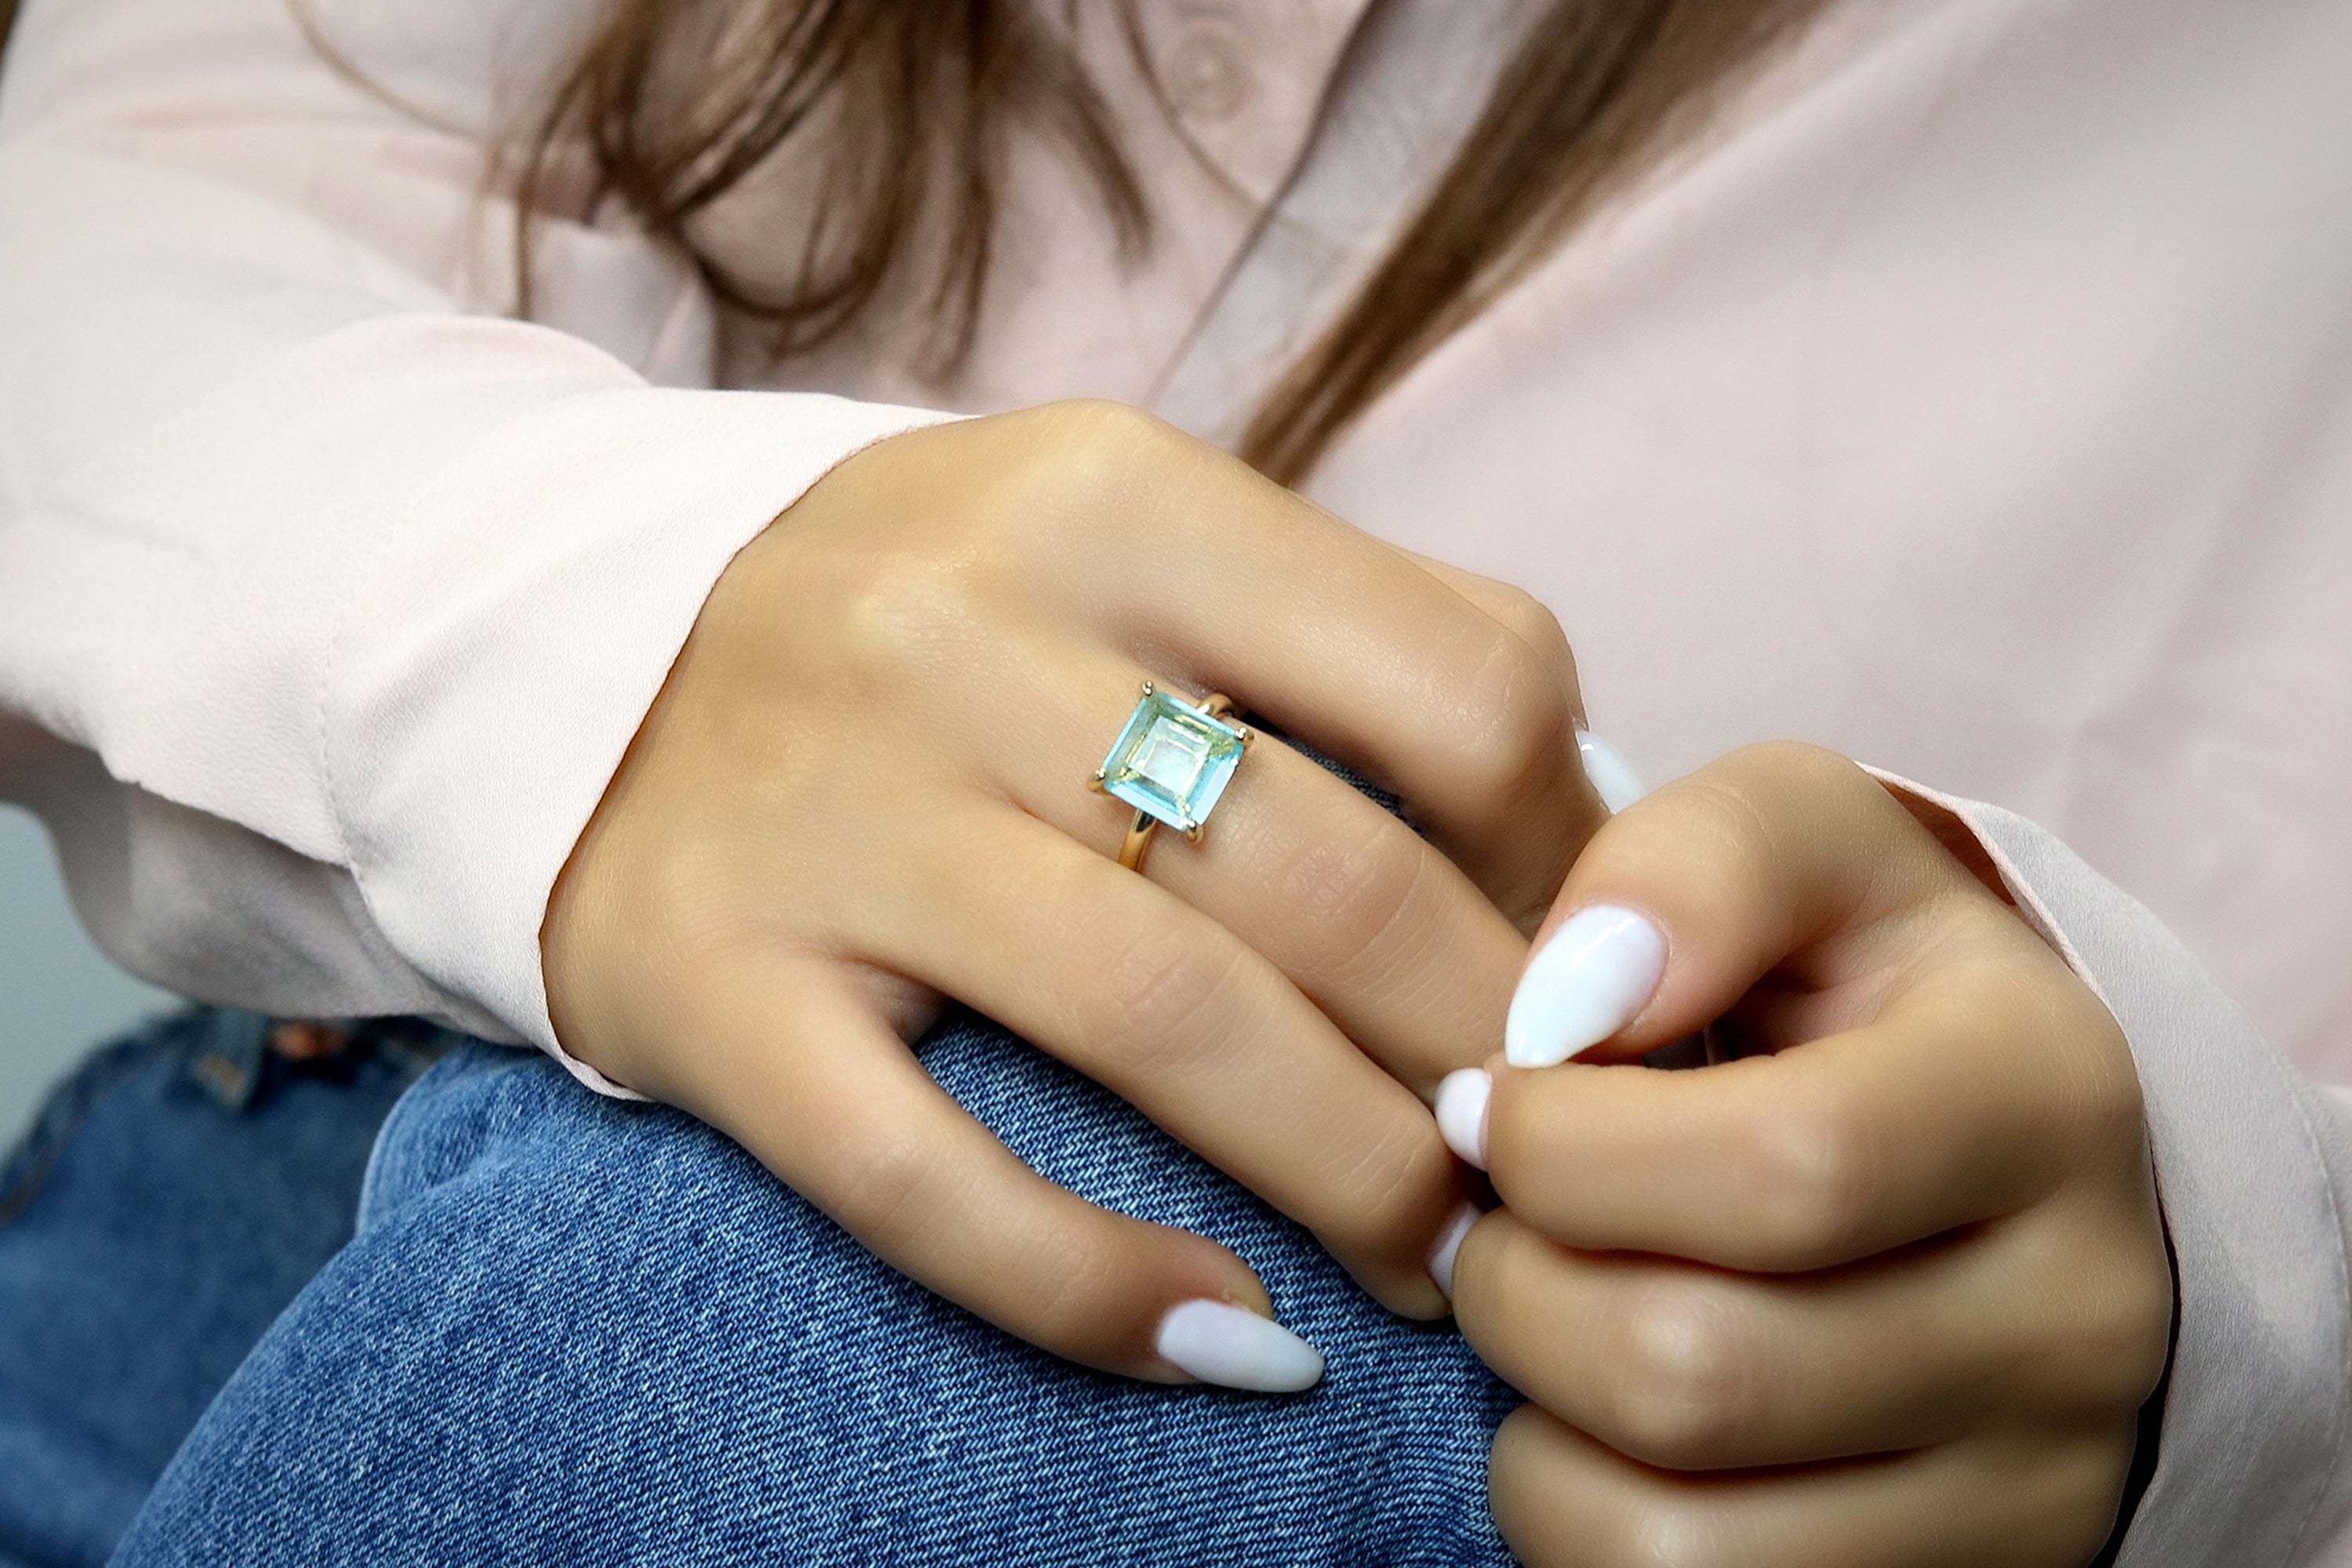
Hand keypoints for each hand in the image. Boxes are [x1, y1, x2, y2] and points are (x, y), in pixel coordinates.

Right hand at [542, 401, 1606, 1384]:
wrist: (575, 658)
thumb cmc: (935, 622)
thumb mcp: (1125, 542)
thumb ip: (1342, 643)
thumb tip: (1596, 831)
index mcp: (1113, 500)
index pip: (1461, 682)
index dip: (1571, 868)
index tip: (1583, 980)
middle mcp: (962, 637)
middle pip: (1332, 881)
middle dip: (1491, 1062)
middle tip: (1549, 1162)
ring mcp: (827, 815)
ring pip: (1168, 1029)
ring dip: (1354, 1182)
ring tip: (1436, 1270)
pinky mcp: (707, 981)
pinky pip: (925, 1178)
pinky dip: (1096, 1289)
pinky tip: (1232, 1342)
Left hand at [1441, 743, 2171, 1564]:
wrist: (2000, 1172)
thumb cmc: (1861, 992)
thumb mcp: (1813, 855)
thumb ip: (1699, 862)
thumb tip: (1563, 1008)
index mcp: (2044, 1095)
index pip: (1784, 1171)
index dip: (1568, 1145)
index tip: (1495, 1094)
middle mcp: (2074, 1316)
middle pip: (1696, 1369)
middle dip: (1517, 1279)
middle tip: (1501, 1210)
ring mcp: (2026, 1489)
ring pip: (1669, 1530)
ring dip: (1532, 1408)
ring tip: (1544, 1300)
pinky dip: (1571, 1513)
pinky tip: (1592, 1409)